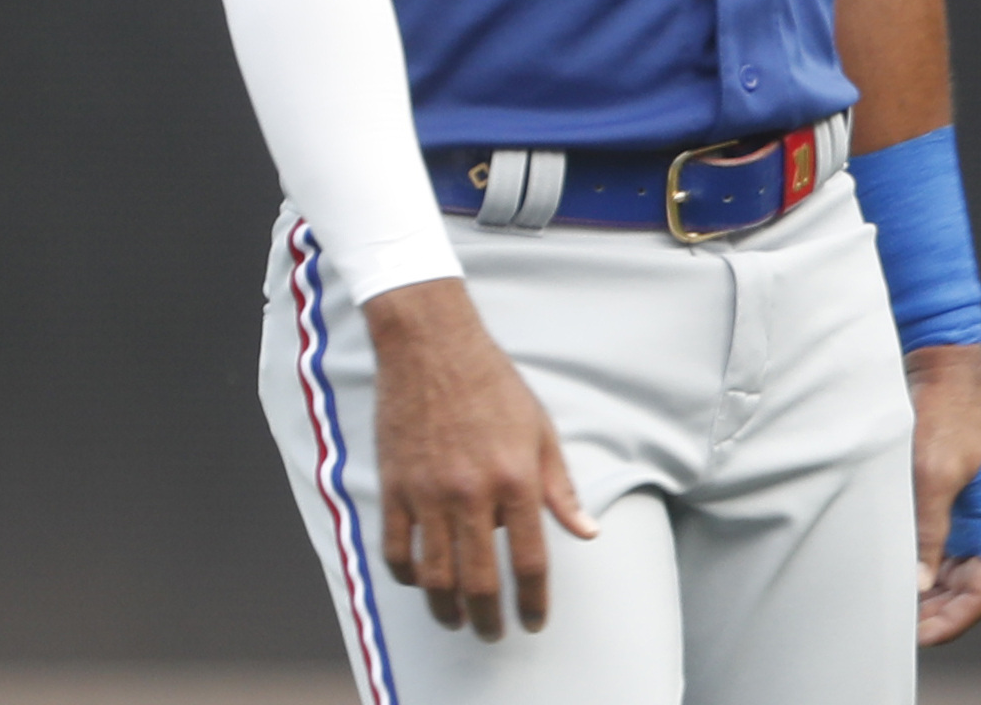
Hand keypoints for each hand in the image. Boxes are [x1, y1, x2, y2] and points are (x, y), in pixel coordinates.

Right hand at [362, 278, 597, 637]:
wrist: (433, 347)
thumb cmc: (494, 386)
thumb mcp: (541, 431)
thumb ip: (561, 488)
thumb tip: (587, 533)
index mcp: (516, 478)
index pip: (531, 559)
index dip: (534, 600)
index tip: (533, 622)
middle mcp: (472, 492)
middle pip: (479, 580)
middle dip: (488, 618)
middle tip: (493, 634)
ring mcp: (427, 492)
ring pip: (434, 576)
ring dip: (446, 609)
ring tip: (457, 621)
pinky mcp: (394, 487)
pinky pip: (396, 550)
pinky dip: (408, 576)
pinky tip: (422, 583)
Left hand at [905, 342, 980, 643]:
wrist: (942, 363)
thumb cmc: (950, 410)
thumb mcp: (935, 475)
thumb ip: (929, 532)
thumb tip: (920, 583)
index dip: (953, 618)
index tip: (919, 633)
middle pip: (969, 587)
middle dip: (936, 611)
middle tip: (900, 624)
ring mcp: (974, 511)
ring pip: (953, 572)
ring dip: (927, 592)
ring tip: (894, 604)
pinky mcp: (952, 499)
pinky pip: (940, 548)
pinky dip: (920, 566)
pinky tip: (896, 573)